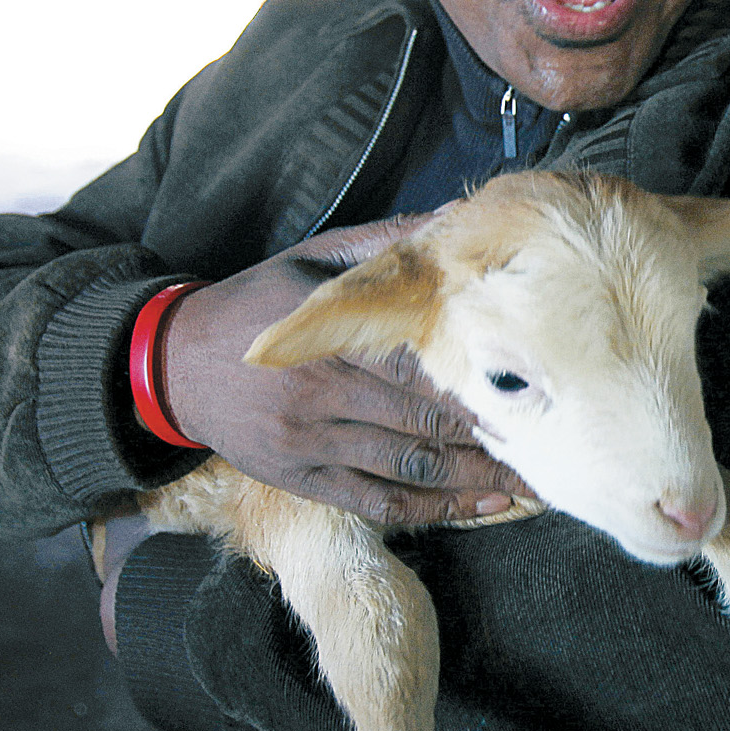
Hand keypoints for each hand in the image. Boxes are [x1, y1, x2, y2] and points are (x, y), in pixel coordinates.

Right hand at [160, 216, 528, 526]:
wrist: (171, 364)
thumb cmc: (253, 304)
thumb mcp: (309, 261)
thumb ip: (382, 247)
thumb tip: (454, 221)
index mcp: (328, 339)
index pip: (417, 363)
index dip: (478, 379)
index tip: (538, 384)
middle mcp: (320, 396)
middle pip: (423, 422)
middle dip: (493, 436)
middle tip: (559, 440)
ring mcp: (310, 445)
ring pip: (409, 467)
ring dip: (477, 480)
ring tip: (538, 482)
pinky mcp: (300, 482)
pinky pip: (376, 502)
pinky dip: (434, 509)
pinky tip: (483, 507)